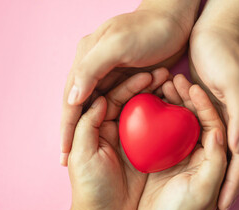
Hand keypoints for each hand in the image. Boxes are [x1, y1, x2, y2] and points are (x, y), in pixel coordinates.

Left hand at [50, 70, 168, 209]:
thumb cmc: (89, 186)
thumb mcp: (84, 154)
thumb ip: (87, 126)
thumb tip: (98, 99)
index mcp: (97, 125)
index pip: (113, 97)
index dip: (129, 85)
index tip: (147, 75)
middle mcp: (114, 128)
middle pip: (131, 100)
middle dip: (146, 86)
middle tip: (166, 75)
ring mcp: (132, 140)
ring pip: (146, 111)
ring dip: (159, 97)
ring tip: (175, 86)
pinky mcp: (146, 153)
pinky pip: (158, 131)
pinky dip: (168, 119)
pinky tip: (181, 109)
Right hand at [60, 0, 200, 165]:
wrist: (175, 17)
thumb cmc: (149, 30)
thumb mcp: (118, 45)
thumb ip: (91, 69)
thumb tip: (71, 99)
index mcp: (85, 60)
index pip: (70, 101)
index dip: (65, 130)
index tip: (64, 158)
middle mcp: (92, 68)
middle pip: (78, 107)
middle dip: (73, 135)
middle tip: (70, 163)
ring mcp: (108, 73)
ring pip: (95, 108)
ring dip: (92, 129)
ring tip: (90, 155)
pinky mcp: (125, 78)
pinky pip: (114, 103)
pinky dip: (112, 119)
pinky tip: (114, 136)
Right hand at [137, 75, 227, 209]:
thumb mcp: (202, 190)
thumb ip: (215, 162)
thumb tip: (221, 131)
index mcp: (215, 158)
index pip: (214, 123)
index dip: (205, 104)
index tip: (193, 86)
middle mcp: (200, 152)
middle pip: (196, 116)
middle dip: (187, 96)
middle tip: (174, 78)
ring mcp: (180, 152)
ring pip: (178, 119)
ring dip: (172, 101)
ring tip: (161, 83)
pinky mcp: (162, 156)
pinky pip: (161, 129)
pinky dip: (156, 114)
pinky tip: (146, 101)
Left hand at [189, 21, 238, 209]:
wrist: (214, 29)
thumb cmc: (224, 53)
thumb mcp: (235, 81)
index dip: (232, 186)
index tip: (221, 209)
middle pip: (232, 162)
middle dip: (224, 186)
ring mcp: (226, 115)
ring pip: (218, 151)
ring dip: (211, 170)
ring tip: (199, 190)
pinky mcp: (211, 108)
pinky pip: (204, 134)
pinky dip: (197, 148)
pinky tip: (185, 158)